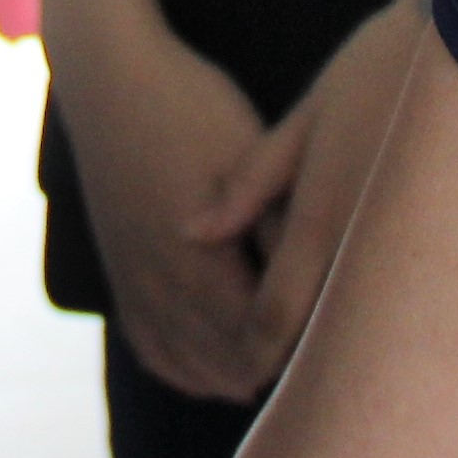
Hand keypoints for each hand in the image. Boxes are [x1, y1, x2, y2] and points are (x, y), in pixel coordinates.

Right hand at [59, 13, 291, 402]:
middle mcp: (161, 286)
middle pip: (229, 362)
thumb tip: (327, 285)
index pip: (262, 339)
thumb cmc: (193, 110)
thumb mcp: (252, 161)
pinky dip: (190, 371)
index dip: (305, 350)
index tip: (346, 345)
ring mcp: (135, 285)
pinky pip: (153, 350)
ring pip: (192, 366)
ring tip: (286, 370)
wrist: (110, 81)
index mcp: (200, 260)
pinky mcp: (121, 277)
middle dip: (278, 370)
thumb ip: (284, 231)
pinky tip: (220, 374)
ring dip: (236, 377)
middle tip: (328, 361)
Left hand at [199, 8, 424, 364]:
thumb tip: (189, 234)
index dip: (254, 354)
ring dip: (356, 350)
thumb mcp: (310, 115)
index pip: (275, 320)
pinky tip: (402, 324)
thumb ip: (250, 182)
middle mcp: (368, 252)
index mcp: (320, 222)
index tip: (245, 376)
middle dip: (306, 368)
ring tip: (347, 372)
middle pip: (326, 340)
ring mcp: (420, 258)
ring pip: (374, 330)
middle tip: (290, 392)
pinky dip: (402, 322)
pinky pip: (421, 309)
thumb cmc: (387, 68)